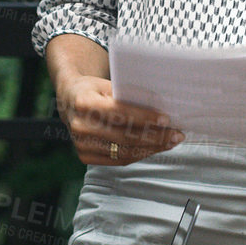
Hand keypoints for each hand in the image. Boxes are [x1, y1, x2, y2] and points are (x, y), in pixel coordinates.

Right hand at [56, 74, 183, 165]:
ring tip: (170, 142)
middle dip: (155, 137)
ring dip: (151, 148)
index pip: (119, 113)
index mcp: (84, 103)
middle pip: (125, 136)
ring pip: (124, 151)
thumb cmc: (93, 90)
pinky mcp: (85, 157)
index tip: (165, 119)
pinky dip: (140, 154)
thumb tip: (160, 107)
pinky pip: (119, 160)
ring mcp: (81, 145)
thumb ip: (128, 95)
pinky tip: (154, 148)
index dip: (144, 117)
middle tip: (176, 134)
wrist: (69, 101)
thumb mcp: (107, 84)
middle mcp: (80, 126)